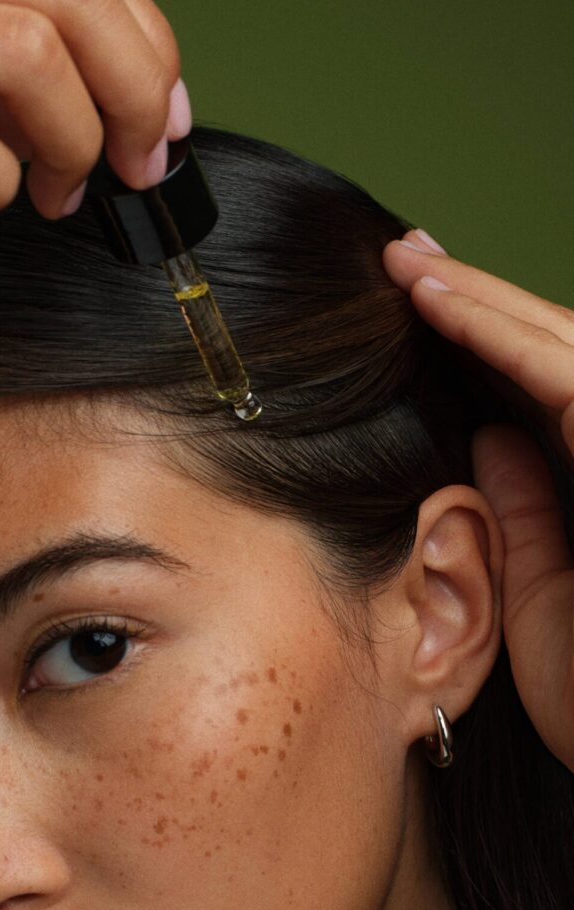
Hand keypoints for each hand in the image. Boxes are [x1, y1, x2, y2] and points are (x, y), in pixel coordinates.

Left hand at [383, 231, 573, 771]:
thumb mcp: (538, 595)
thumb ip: (525, 512)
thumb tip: (490, 436)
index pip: (539, 397)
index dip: (483, 345)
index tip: (419, 309)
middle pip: (552, 356)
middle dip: (479, 302)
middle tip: (408, 257)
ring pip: (563, 349)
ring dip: (483, 300)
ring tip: (411, 263)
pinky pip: (568, 382)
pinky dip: (504, 335)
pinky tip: (444, 302)